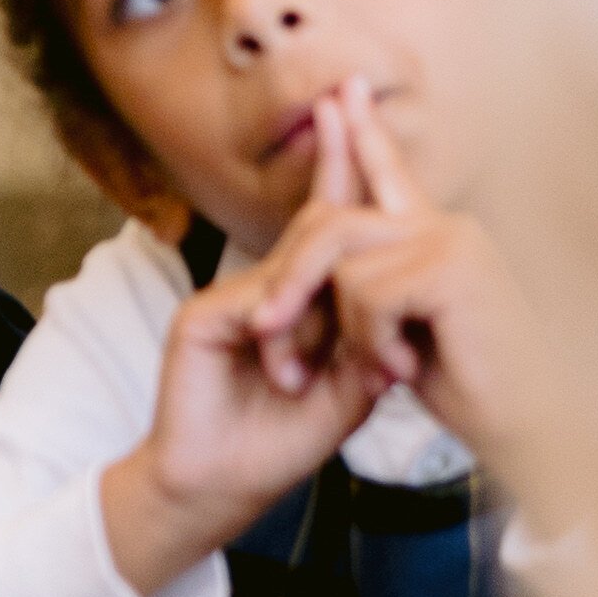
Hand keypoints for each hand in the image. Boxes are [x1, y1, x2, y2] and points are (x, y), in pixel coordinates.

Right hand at [100, 98, 395, 590]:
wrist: (223, 489)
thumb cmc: (284, 443)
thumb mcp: (352, 389)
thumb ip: (371, 338)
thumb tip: (397, 294)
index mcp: (305, 301)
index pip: (333, 225)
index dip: (348, 166)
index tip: (361, 108)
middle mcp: (265, 288)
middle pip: (312, 223)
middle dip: (332, 161)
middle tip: (347, 108)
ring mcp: (230, 297)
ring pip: (295, 273)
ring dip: (318, 325)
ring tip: (307, 378)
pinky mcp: (200, 317)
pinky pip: (259, 305)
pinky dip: (284, 340)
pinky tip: (283, 376)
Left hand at [244, 89, 537, 469]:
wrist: (526, 429)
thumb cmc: (474, 390)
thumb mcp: (406, 332)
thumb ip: (373, 291)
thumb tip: (325, 274)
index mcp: (437, 236)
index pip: (389, 175)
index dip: (363, 135)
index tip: (341, 93)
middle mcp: (446, 226)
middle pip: (333, 224)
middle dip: (291, 281)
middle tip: (264, 328)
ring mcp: (452, 240)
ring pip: (343, 266)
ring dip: (344, 329)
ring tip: (380, 368)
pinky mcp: (451, 267)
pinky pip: (366, 293)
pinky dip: (372, 340)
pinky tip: (405, 367)